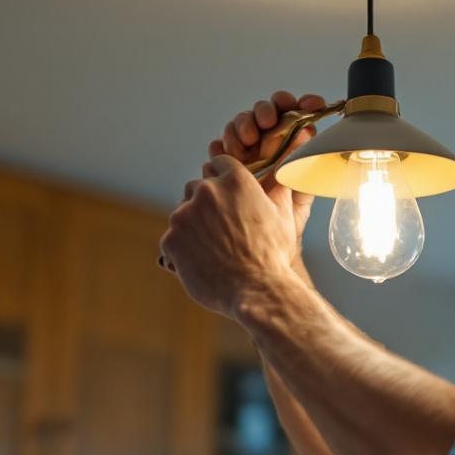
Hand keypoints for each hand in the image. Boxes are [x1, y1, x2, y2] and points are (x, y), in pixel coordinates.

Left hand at [159, 155, 299, 317]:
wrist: (257, 291)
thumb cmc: (273, 255)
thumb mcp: (283, 217)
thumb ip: (277, 190)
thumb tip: (282, 175)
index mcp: (235, 180)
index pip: (217, 163)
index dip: (221, 179)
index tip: (225, 195)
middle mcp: (207, 191)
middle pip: (196, 187)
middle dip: (205, 204)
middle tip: (220, 228)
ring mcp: (184, 215)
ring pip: (182, 213)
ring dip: (193, 226)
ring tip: (213, 250)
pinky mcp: (171, 239)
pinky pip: (172, 239)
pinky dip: (183, 249)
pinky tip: (202, 262)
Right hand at [209, 91, 326, 248]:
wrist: (258, 252)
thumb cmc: (284, 227)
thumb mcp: (298, 195)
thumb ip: (301, 164)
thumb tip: (309, 132)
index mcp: (289, 149)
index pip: (293, 117)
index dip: (300, 105)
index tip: (311, 104)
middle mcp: (267, 148)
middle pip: (263, 114)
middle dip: (265, 112)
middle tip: (267, 121)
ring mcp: (244, 156)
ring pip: (239, 125)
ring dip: (242, 127)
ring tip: (246, 143)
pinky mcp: (223, 167)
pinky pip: (219, 146)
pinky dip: (222, 146)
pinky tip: (228, 152)